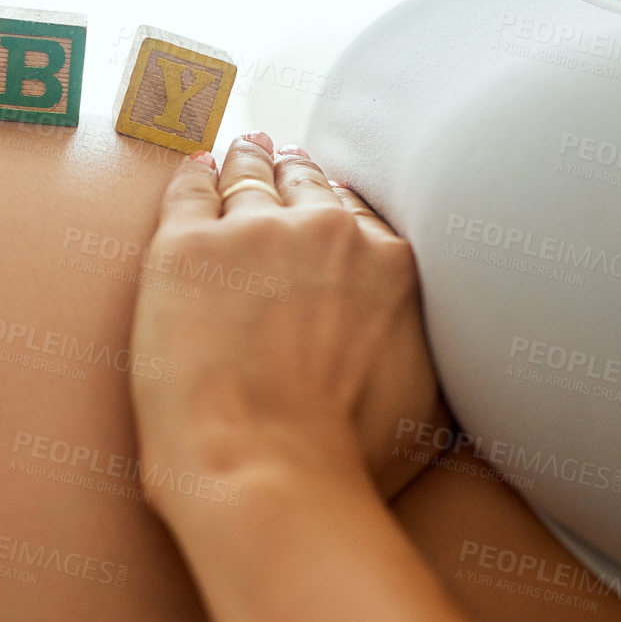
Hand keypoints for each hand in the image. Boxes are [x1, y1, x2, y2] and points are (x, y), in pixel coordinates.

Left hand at [129, 133, 449, 505]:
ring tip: (238, 153)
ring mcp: (256, 234)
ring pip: (250, 177)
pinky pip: (191, 190)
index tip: (326, 203)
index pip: (359, 215)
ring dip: (245, 163)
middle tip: (280, 157)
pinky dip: (192, 175)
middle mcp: (329, 234)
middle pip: (307, 185)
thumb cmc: (345, 462)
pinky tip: (193, 167)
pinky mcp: (188, 246)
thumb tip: (432, 361)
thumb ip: (430, 360)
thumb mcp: (428, 409)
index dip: (337, 207)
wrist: (267, 467)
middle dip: (294, 172)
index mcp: (391, 267)